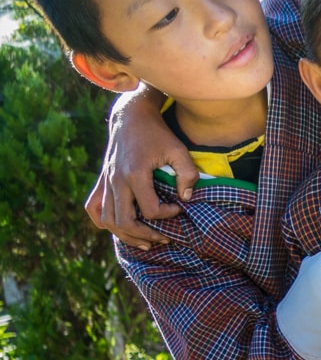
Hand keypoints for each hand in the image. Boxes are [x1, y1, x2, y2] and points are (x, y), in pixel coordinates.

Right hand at [88, 86, 187, 249]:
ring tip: (146, 242)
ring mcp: (106, 181)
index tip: (179, 208)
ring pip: (107, 220)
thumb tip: (186, 199)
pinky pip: (93, 208)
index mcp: (134, 174)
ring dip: (125, 235)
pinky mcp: (101, 180)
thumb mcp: (179, 150)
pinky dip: (103, 221)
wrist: (131, 117)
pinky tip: (118, 228)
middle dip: (146, 235)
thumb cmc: (158, 134)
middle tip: (165, 237)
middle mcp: (116, 181)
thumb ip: (188, 174)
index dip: (167, 215)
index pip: (149, 210)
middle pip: (124, 222)